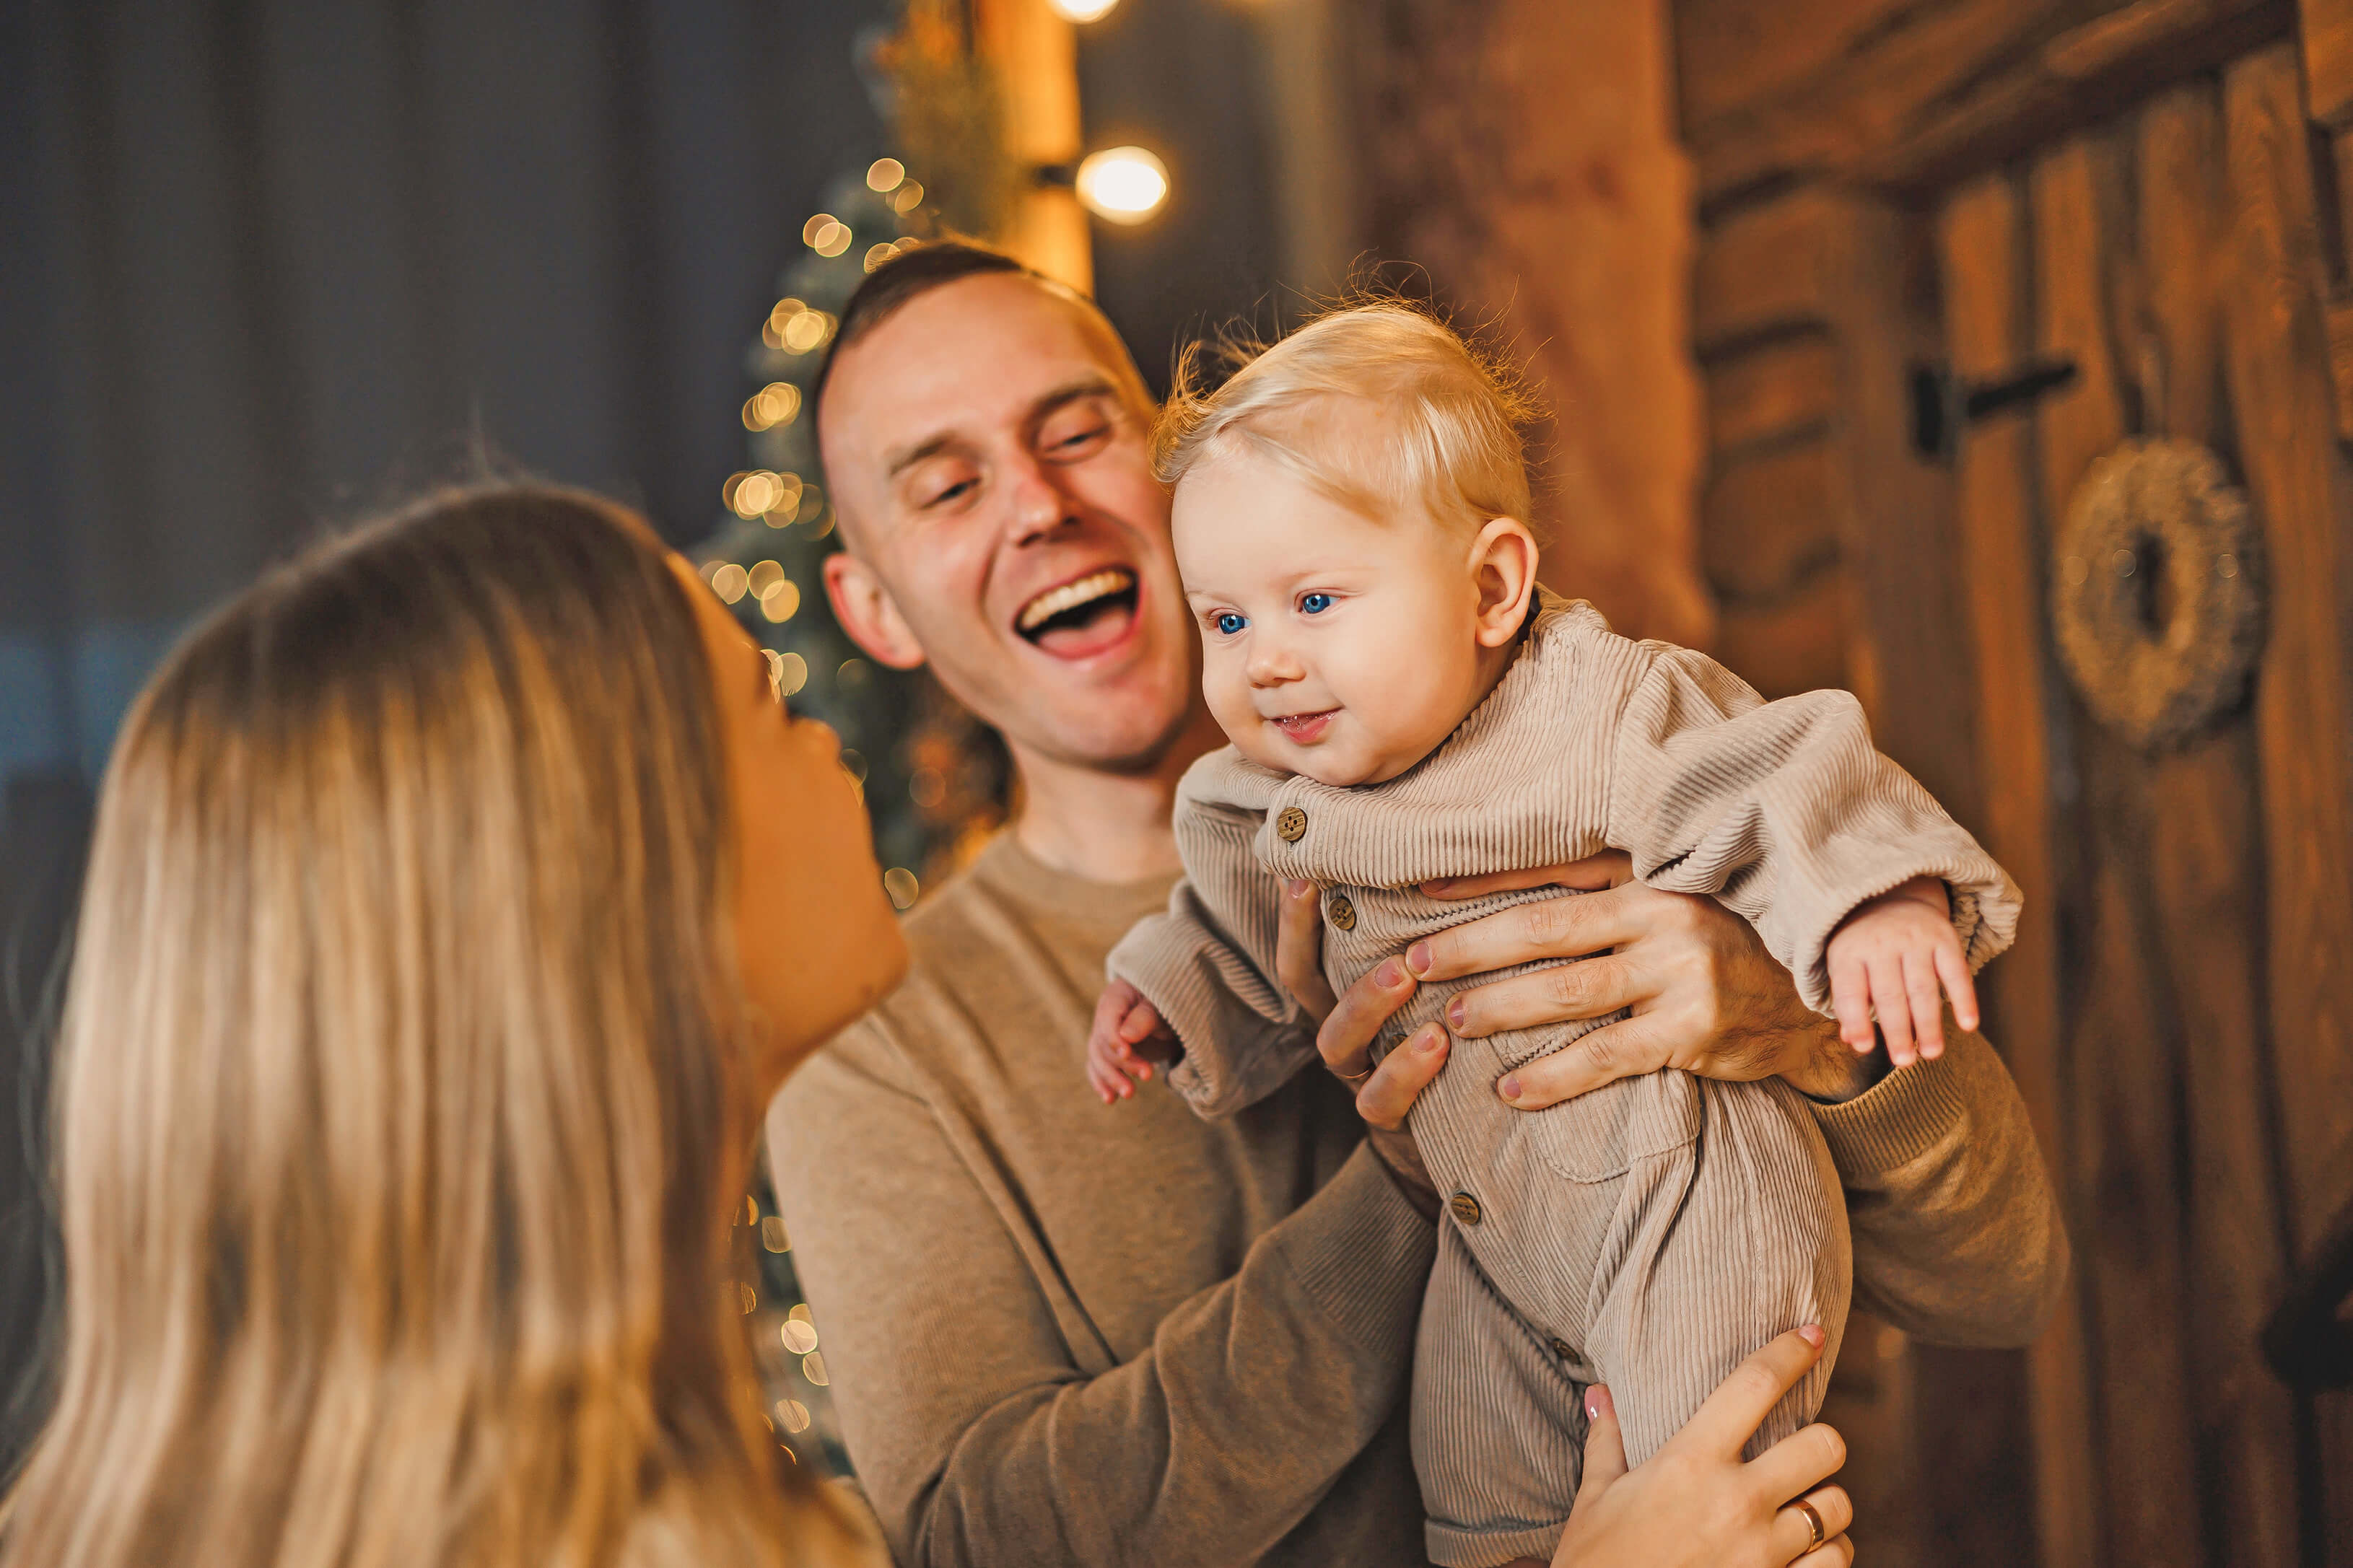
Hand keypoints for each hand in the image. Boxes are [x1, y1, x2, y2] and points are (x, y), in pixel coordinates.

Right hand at [1085, 979, 1178, 1103]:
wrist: (1169, 1013)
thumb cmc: (1167, 1004)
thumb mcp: (1162, 1008)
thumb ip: (1145, 1018)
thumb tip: (1126, 1036)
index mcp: (1116, 997)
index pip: (1107, 1018)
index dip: (1114, 1037)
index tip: (1126, 1053)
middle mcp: (1104, 1016)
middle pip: (1103, 1042)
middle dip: (1123, 1062)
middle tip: (1148, 1075)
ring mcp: (1103, 1036)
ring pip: (1098, 1058)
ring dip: (1112, 1078)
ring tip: (1129, 1094)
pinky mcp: (1107, 1053)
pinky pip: (1098, 1068)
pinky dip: (1102, 1083)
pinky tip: (1110, 1099)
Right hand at [1271, 878, 1446, 1217]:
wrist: (1484, 1137)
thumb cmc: (1466, 1035)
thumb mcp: (1444, 984)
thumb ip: (1433, 936)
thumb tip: (1431, 859)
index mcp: (1344, 997)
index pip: (1303, 952)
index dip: (1294, 916)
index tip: (1304, 871)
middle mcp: (1345, 1034)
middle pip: (1307, 989)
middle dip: (1311, 938)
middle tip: (1332, 891)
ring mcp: (1363, 1077)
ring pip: (1338, 1045)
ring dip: (1366, 1005)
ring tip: (1405, 976)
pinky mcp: (1395, 1121)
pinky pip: (1382, 1101)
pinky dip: (1405, 1071)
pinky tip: (1438, 1041)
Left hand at [1398, 852, 1857, 1110]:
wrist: (1817, 994)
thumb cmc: (1726, 937)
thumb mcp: (1673, 896)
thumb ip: (1604, 890)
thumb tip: (1510, 891)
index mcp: (1650, 873)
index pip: (1549, 872)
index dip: (1482, 880)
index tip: (1418, 890)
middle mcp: (1663, 914)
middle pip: (1545, 930)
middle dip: (1473, 947)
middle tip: (1415, 964)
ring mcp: (1679, 973)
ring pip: (1568, 993)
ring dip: (1502, 1009)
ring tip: (1453, 1021)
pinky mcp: (1693, 1031)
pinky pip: (1606, 1057)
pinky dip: (1554, 1074)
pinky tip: (1512, 1088)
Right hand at [1549, 1327, 1852, 1567]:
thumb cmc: (1597, 1564)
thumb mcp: (1595, 1499)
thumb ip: (1606, 1442)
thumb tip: (1600, 1393)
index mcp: (1689, 1463)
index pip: (1754, 1384)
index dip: (1790, 1351)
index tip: (1810, 1335)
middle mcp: (1735, 1501)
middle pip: (1825, 1444)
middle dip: (1820, 1443)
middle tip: (1800, 1453)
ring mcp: (1763, 1552)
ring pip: (1838, 1506)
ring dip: (1826, 1504)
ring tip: (1803, 1507)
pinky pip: (1837, 1561)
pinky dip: (1829, 1554)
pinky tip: (1807, 1552)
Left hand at [1825, 875, 1978, 1066]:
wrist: (1891, 894)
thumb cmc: (1864, 945)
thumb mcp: (1845, 965)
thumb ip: (1848, 1002)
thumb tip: (1853, 1041)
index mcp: (1848, 952)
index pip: (1850, 991)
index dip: (1857, 1020)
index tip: (1865, 1048)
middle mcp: (1880, 944)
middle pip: (1889, 994)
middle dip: (1897, 1031)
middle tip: (1904, 1061)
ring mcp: (1914, 939)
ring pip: (1922, 988)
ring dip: (1928, 1024)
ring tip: (1931, 1053)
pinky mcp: (1944, 937)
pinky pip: (1956, 972)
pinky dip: (1964, 999)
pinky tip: (1968, 1025)